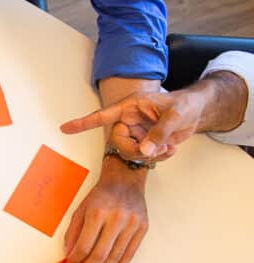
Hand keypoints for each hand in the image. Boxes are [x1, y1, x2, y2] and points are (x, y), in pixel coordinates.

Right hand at [61, 72, 247, 160]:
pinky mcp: (145, 143)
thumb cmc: (185, 104)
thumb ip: (159, 133)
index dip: (83, 123)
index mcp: (131, 106)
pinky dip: (157, 158)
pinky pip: (142, 157)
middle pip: (117, 141)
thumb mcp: (175, 116)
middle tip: (154, 150)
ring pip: (129, 152)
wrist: (198, 111)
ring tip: (168, 148)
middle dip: (134, 150)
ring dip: (149, 156)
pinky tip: (169, 150)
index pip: (102, 116)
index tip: (65, 128)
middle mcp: (130, 120)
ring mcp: (137, 133)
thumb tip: (145, 151)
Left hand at [63, 167, 146, 262]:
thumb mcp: (80, 209)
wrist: (125, 180)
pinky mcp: (142, 228)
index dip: (75, 260)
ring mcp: (131, 225)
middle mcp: (116, 219)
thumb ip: (74, 232)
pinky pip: (130, 253)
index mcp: (97, 213)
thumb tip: (70, 255)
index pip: (84, 245)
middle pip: (100, 254)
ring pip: (116, 256)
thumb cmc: (100, 195)